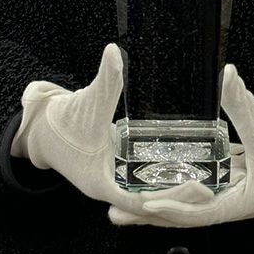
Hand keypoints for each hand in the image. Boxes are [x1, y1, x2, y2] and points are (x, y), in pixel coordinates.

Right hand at [11, 43, 214, 215]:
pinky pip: (145, 183)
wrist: (43, 131)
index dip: (169, 198)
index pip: (140, 202)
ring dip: (174, 193)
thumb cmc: (61, 123)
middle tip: (211, 190)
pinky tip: (186, 171)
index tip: (196, 189)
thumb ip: (103, 81)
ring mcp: (115, 184)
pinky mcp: (120, 174)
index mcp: (101, 184)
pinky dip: (163, 181)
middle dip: (179, 199)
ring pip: (149, 195)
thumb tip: (114, 51)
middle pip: (150, 203)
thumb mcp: (86, 103)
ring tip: (207, 184)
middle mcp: (110, 189)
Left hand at [108, 63, 253, 226]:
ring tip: (121, 203)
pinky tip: (149, 182)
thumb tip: (227, 74)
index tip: (147, 205)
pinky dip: (173, 188)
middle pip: (188, 214)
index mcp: (249, 199)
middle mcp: (235, 203)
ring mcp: (229, 196)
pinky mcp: (225, 184)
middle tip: (115, 212)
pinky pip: (195, 190)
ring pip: (188, 204)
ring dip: (158, 204)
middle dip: (154, 215)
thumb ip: (246, 104)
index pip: (206, 211)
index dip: (177, 208)